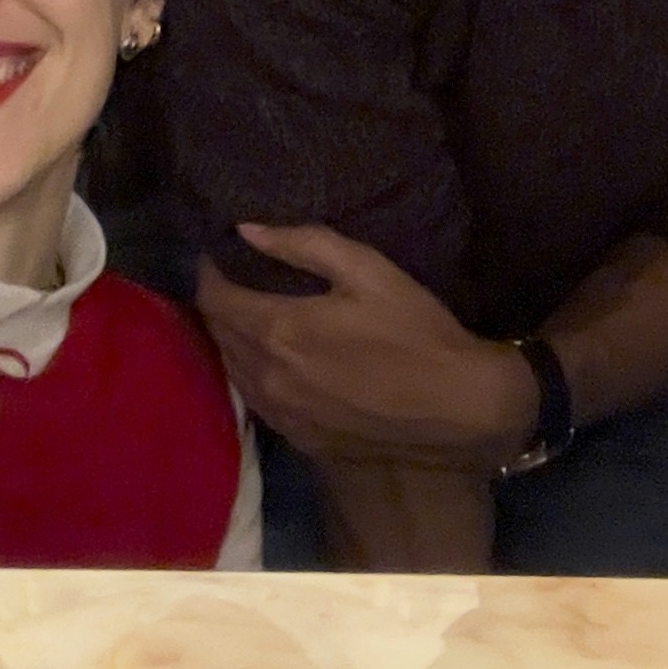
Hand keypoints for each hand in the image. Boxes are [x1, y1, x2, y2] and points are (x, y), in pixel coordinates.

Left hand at [198, 223, 537, 471]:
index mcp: (279, 330)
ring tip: (251, 314)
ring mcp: (282, 415)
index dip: (210, 272)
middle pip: (218, 335)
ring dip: (233, 340)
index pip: (214, 299)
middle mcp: (268, 377)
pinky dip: (254, 374)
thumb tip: (247, 229)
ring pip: (233, 371)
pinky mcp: (299, 439)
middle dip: (220, 303)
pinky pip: (257, 400)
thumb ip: (303, 244)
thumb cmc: (415, 331)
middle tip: (235, 278)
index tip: (219, 253)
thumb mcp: (368, 271)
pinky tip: (276, 360)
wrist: (457, 410)